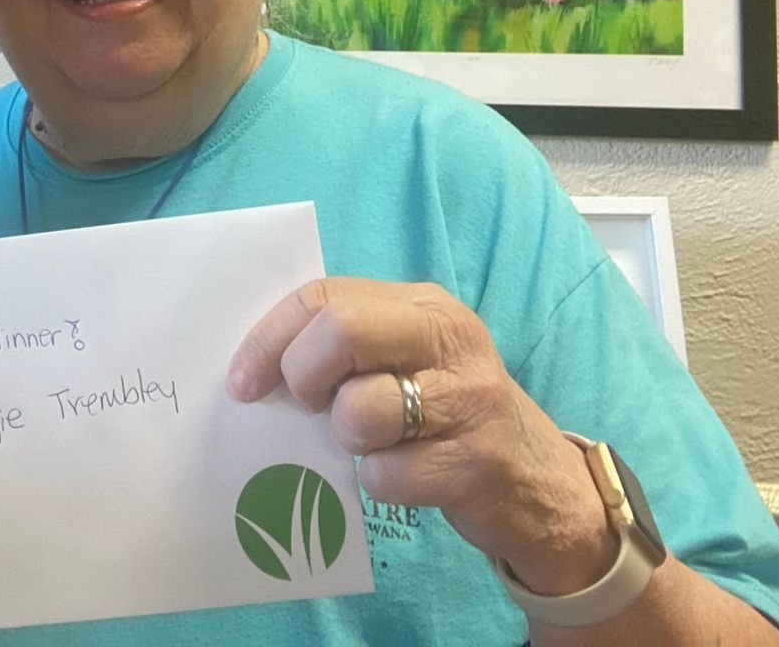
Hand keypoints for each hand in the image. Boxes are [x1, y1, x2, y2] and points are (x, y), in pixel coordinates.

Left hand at [227, 277, 615, 594]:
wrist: (538, 483)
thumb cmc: (447, 417)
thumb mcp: (406, 362)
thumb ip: (347, 349)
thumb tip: (256, 369)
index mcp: (422, 305)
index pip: (324, 295)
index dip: (269, 338)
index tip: (241, 383)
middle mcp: (450, 338)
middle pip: (340, 331)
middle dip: (304, 376)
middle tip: (310, 409)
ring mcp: (469, 399)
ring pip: (360, 410)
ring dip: (346, 439)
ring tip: (370, 444)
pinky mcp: (478, 462)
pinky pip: (387, 474)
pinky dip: (379, 483)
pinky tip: (403, 477)